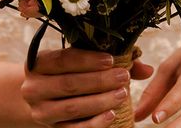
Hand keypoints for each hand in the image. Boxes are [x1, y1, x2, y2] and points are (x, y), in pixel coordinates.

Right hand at [21, 47, 152, 126]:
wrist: (40, 97)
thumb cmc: (65, 72)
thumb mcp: (76, 61)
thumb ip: (107, 61)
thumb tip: (146, 68)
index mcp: (36, 64)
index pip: (63, 60)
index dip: (88, 60)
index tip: (111, 59)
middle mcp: (33, 88)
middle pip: (69, 84)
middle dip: (99, 81)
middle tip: (123, 77)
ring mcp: (41, 111)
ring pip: (73, 107)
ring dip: (100, 101)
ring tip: (122, 94)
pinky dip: (95, 123)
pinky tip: (112, 114)